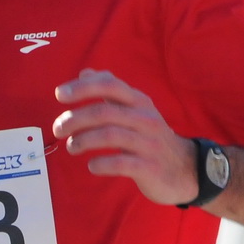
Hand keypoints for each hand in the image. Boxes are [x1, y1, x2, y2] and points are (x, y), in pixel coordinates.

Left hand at [54, 69, 196, 205]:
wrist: (186, 169)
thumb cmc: (150, 138)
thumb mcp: (134, 111)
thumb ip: (110, 92)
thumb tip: (84, 73)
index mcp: (139, 102)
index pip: (110, 85)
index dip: (82, 88)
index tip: (59, 94)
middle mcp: (145, 118)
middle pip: (104, 113)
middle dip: (74, 119)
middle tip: (57, 129)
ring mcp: (149, 143)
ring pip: (110, 136)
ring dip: (83, 141)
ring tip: (71, 147)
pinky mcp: (150, 167)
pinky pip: (120, 163)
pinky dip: (101, 164)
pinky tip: (92, 165)